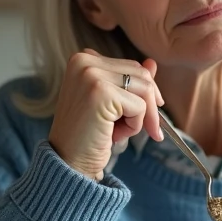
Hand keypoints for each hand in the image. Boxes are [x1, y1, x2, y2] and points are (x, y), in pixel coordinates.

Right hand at [48, 49, 164, 180]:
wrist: (68, 161)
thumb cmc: (88, 134)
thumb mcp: (111, 102)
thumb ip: (130, 80)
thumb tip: (153, 63)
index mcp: (84, 59)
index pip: (132, 67)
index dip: (143, 94)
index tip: (142, 115)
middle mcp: (85, 61)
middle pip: (142, 75)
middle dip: (147, 106)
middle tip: (133, 129)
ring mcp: (91, 75)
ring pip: (145, 89)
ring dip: (140, 117)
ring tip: (117, 131)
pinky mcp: (101, 92)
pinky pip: (140, 106)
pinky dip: (134, 126)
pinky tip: (113, 135)